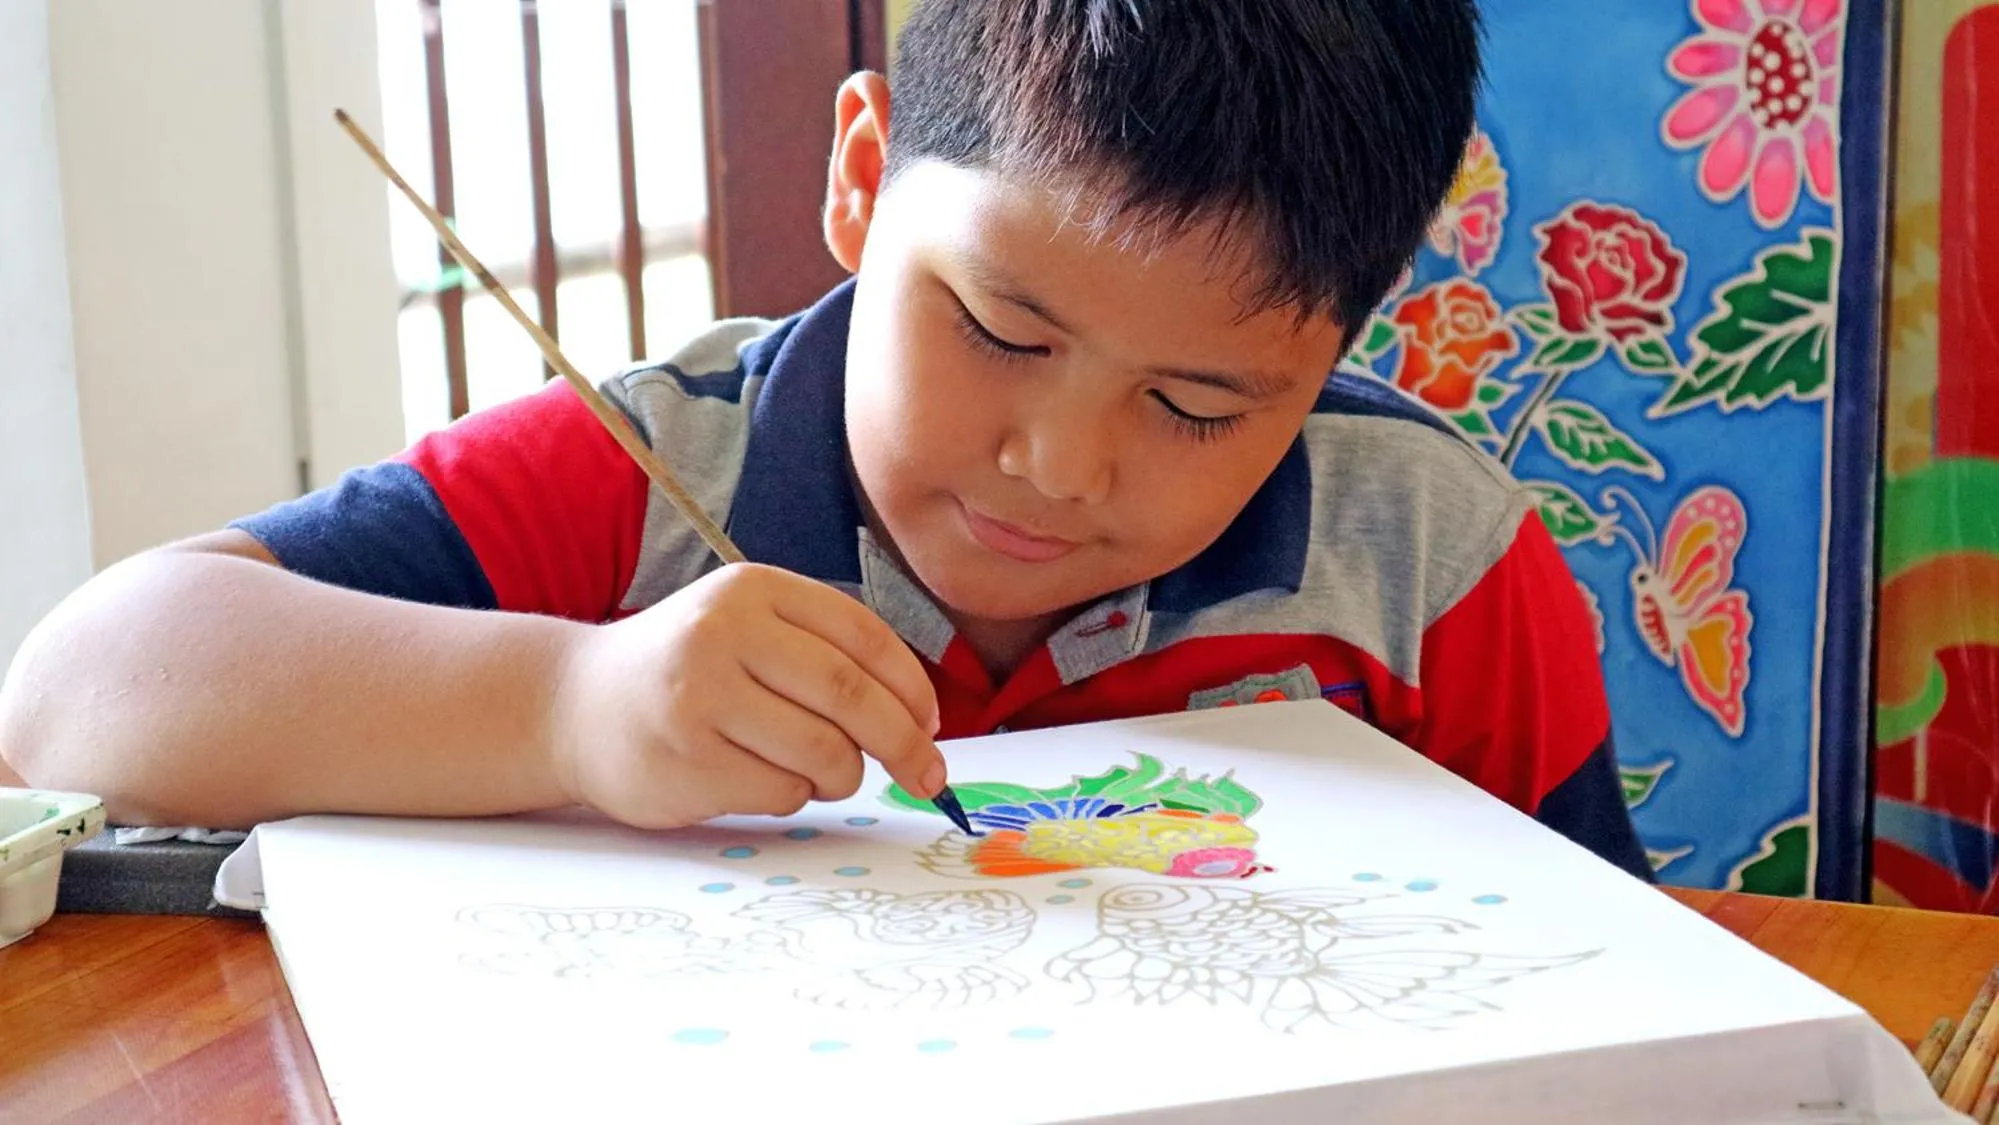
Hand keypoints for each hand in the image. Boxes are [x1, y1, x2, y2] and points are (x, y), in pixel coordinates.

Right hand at [550, 563, 944, 828]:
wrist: (575, 704)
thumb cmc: (687, 671)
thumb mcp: (748, 628)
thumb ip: (826, 654)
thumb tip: (921, 721)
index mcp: (754, 590)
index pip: (865, 637)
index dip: (913, 689)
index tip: (932, 726)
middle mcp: (723, 633)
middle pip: (852, 696)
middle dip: (904, 745)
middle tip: (926, 777)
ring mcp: (699, 697)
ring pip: (824, 752)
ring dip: (843, 776)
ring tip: (822, 772)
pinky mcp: (685, 759)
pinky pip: (782, 791)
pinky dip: (793, 795)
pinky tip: (759, 777)